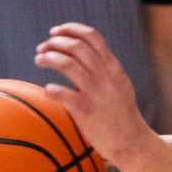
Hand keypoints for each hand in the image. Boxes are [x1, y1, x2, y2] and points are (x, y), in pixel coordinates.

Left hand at [35, 22, 156, 171]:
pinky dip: (51, 88)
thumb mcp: (119, 85)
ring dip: (49, 58)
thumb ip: (105, 69)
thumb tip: (83, 53)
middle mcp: (106, 76)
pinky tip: (48, 90)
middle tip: (42, 48)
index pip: (92, 37)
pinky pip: (62, 93)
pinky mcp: (86, 111)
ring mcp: (96, 93)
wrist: (132, 142)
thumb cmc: (121, 114)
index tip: (55, 32)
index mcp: (113, 68)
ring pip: (67, 64)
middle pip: (76, 46)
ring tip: (39, 60)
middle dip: (55, 42)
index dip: (70, 29)